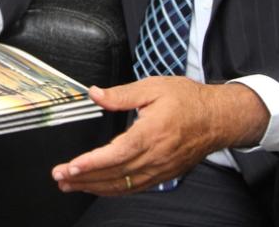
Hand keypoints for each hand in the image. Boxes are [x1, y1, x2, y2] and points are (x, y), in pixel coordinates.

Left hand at [50, 77, 268, 194]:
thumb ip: (121, 94)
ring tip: (70, 185)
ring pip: (124, 184)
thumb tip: (95, 93)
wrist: (219, 118)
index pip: (117, 153)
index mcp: (152, 133)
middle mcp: (156, 156)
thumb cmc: (188, 101)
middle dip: (84, 178)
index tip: (72, 166)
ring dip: (95, 187)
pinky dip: (114, 190)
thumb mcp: (153, 87)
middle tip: (60, 177)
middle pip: (115, 173)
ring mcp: (161, 168)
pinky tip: (97, 187)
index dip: (93, 163)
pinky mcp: (164, 174)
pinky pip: (135, 187)